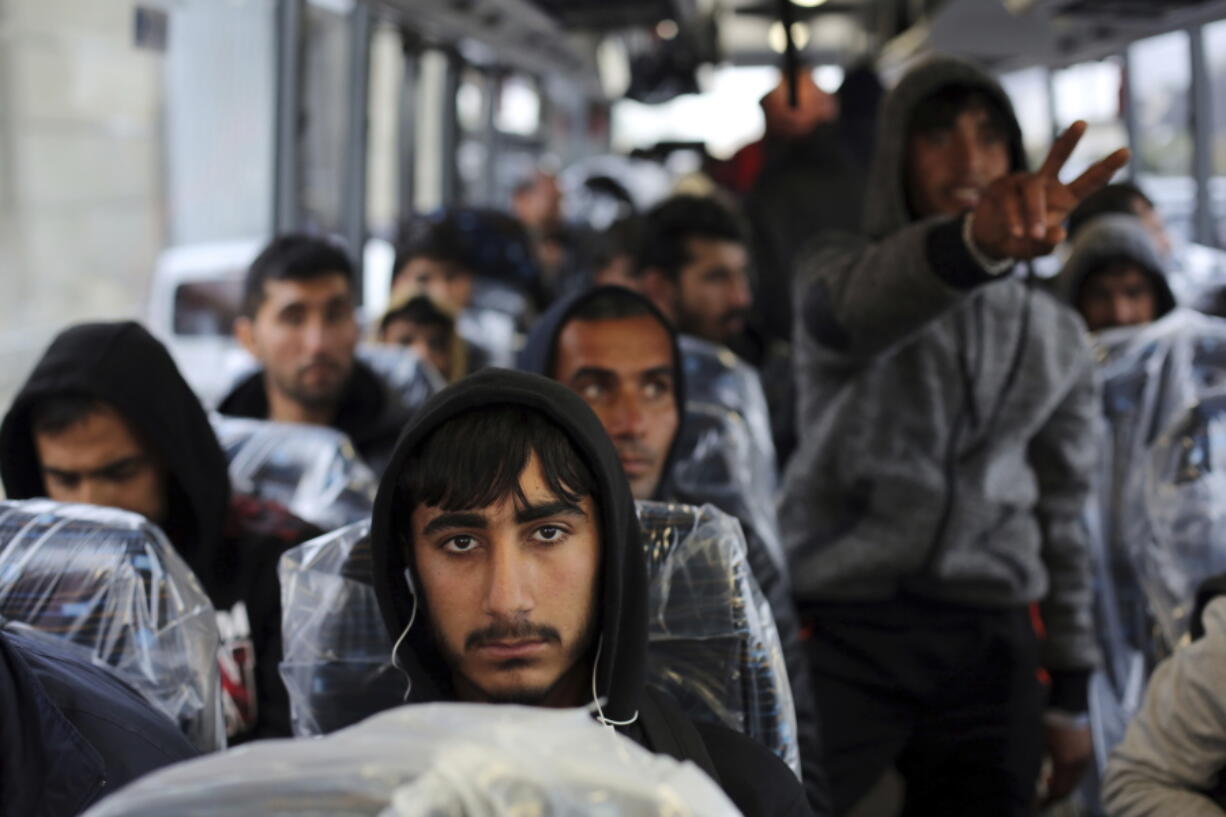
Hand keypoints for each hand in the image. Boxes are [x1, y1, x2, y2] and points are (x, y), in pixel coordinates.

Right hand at [971, 121, 1129, 260]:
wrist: (989, 241)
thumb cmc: (1020, 241)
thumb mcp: (1035, 249)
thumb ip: (1047, 246)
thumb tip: (1058, 234)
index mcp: (1064, 197)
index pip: (1088, 181)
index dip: (1105, 168)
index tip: (1126, 152)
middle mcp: (1045, 183)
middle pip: (1057, 157)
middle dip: (1069, 140)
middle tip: (1082, 123)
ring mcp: (1021, 182)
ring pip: (1032, 188)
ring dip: (1034, 213)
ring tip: (1032, 235)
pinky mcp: (1000, 186)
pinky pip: (1010, 200)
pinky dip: (1014, 219)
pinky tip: (1016, 232)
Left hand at [1039, 719, 1092, 806]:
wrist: (1067, 697)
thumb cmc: (1047, 716)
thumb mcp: (1036, 739)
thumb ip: (1035, 761)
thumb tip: (1031, 777)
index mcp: (1066, 762)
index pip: (1059, 790)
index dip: (1047, 799)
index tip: (1034, 804)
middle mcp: (1079, 762)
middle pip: (1068, 788)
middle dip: (1054, 796)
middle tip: (1039, 800)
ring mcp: (1085, 756)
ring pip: (1074, 780)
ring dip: (1061, 787)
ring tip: (1045, 786)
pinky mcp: (1087, 749)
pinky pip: (1077, 771)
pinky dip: (1066, 777)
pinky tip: (1053, 773)